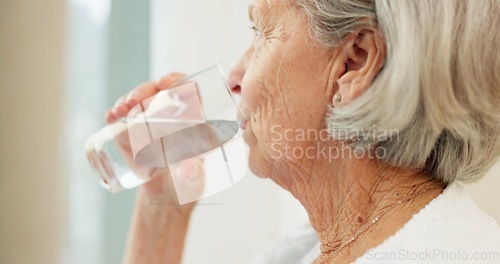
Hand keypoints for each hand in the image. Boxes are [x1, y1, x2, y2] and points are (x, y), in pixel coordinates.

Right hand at [106, 73, 203, 210]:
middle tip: (134, 100)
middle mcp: (173, 117)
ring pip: (140, 100)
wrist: (164, 199)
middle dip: (145, 90)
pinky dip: (116, 113)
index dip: (178, 81)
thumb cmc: (186, 187)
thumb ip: (192, 176)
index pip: (190, 92)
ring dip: (128, 100)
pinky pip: (124, 116)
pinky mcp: (133, 132)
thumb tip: (190, 168)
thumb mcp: (192, 182)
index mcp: (194, 122)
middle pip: (160, 92)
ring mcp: (151, 122)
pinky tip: (111, 117)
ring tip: (119, 111)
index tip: (164, 82)